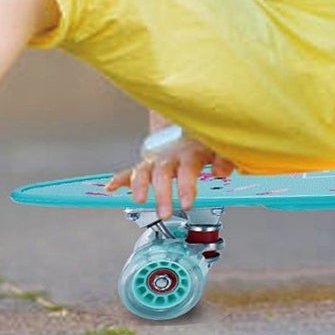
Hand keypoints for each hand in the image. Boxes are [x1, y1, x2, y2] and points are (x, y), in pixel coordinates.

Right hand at [103, 132, 234, 220]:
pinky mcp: (146, 163)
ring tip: (139, 200)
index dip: (186, 186)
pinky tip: (110, 188)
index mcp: (189, 154)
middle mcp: (170, 157)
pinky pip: (130, 171)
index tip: (186, 203)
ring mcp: (156, 159)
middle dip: (162, 194)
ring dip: (139, 186)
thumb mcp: (218, 147)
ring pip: (144, 171)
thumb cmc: (202, 140)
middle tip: (165, 212)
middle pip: (163, 174)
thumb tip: (222, 170)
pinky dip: (120, 179)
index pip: (187, 170)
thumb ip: (224, 159)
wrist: (185, 122)